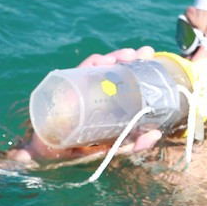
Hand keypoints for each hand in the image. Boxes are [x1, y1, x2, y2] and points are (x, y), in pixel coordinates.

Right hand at [9, 45, 160, 165]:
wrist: (50, 152)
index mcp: (107, 98)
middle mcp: (94, 88)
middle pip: (114, 68)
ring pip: (100, 66)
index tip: (152, 60)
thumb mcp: (113, 146)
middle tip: (146, 53)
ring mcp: (81, 86)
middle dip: (131, 57)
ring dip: (115, 57)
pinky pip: (81, 70)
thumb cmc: (82, 147)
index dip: (139, 67)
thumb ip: (134, 144)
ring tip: (129, 55)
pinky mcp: (67, 86)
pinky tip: (106, 62)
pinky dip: (94, 64)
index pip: (124, 78)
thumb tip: (157, 135)